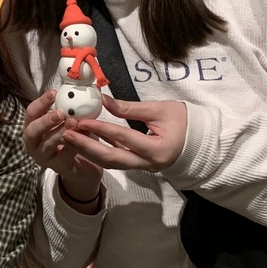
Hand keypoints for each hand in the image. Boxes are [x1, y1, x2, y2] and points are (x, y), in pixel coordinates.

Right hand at [24, 90, 102, 194]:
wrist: (85, 166)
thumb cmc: (73, 139)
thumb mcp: (68, 121)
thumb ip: (68, 110)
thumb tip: (79, 90)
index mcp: (33, 128)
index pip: (31, 113)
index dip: (41, 102)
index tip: (54, 93)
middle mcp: (34, 144)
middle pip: (32, 131)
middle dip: (45, 121)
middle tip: (60, 113)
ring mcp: (44, 158)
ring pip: (47, 144)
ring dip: (59, 132)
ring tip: (73, 122)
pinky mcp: (58, 168)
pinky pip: (63, 156)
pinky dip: (73, 145)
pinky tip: (83, 137)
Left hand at [61, 95, 187, 171]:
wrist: (200, 140)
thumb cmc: (183, 121)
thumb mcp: (158, 109)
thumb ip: (129, 108)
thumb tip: (102, 100)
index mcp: (157, 150)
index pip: (123, 138)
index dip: (101, 129)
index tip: (82, 120)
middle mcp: (148, 164)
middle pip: (112, 159)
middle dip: (87, 147)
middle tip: (66, 134)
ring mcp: (143, 167)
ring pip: (111, 162)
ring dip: (89, 151)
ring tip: (69, 137)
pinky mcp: (138, 164)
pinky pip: (115, 160)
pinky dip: (98, 151)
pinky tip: (83, 142)